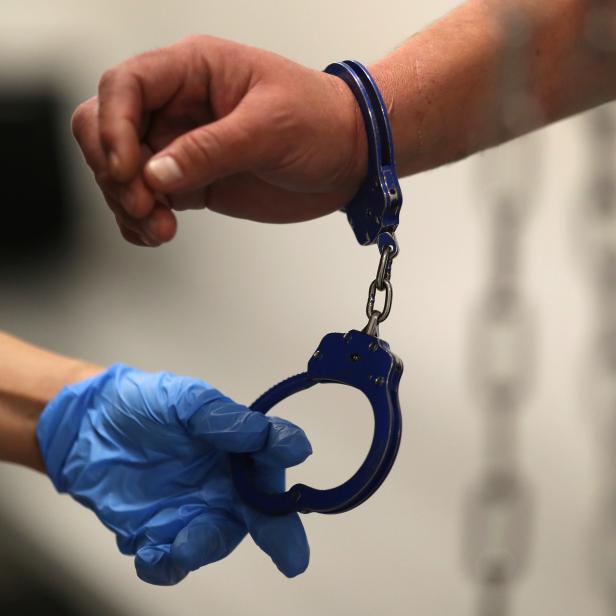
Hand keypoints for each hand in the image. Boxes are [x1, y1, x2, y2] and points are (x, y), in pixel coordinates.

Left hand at [36, 364, 311, 583]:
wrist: (89, 427)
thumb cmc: (144, 403)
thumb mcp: (182, 399)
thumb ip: (219, 416)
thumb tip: (259, 432)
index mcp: (238, 445)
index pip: (271, 450)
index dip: (285, 450)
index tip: (293, 451)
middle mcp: (226, 482)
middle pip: (261, 511)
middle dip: (279, 536)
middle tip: (292, 559)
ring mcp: (195, 509)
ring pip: (216, 539)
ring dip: (206, 546)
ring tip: (183, 547)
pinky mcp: (159, 532)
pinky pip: (171, 560)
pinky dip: (164, 563)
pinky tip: (149, 553)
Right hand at [71, 35, 366, 245]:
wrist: (349, 157)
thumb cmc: (322, 121)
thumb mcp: (270, 127)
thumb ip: (211, 150)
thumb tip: (156, 173)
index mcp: (194, 71)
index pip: (124, 86)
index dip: (113, 127)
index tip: (131, 169)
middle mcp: (179, 106)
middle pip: (107, 129)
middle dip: (115, 171)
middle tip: (145, 204)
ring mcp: (183, 146)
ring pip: (123, 171)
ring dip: (128, 203)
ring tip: (161, 228)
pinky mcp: (193, 181)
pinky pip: (148, 199)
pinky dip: (141, 220)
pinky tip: (157, 233)